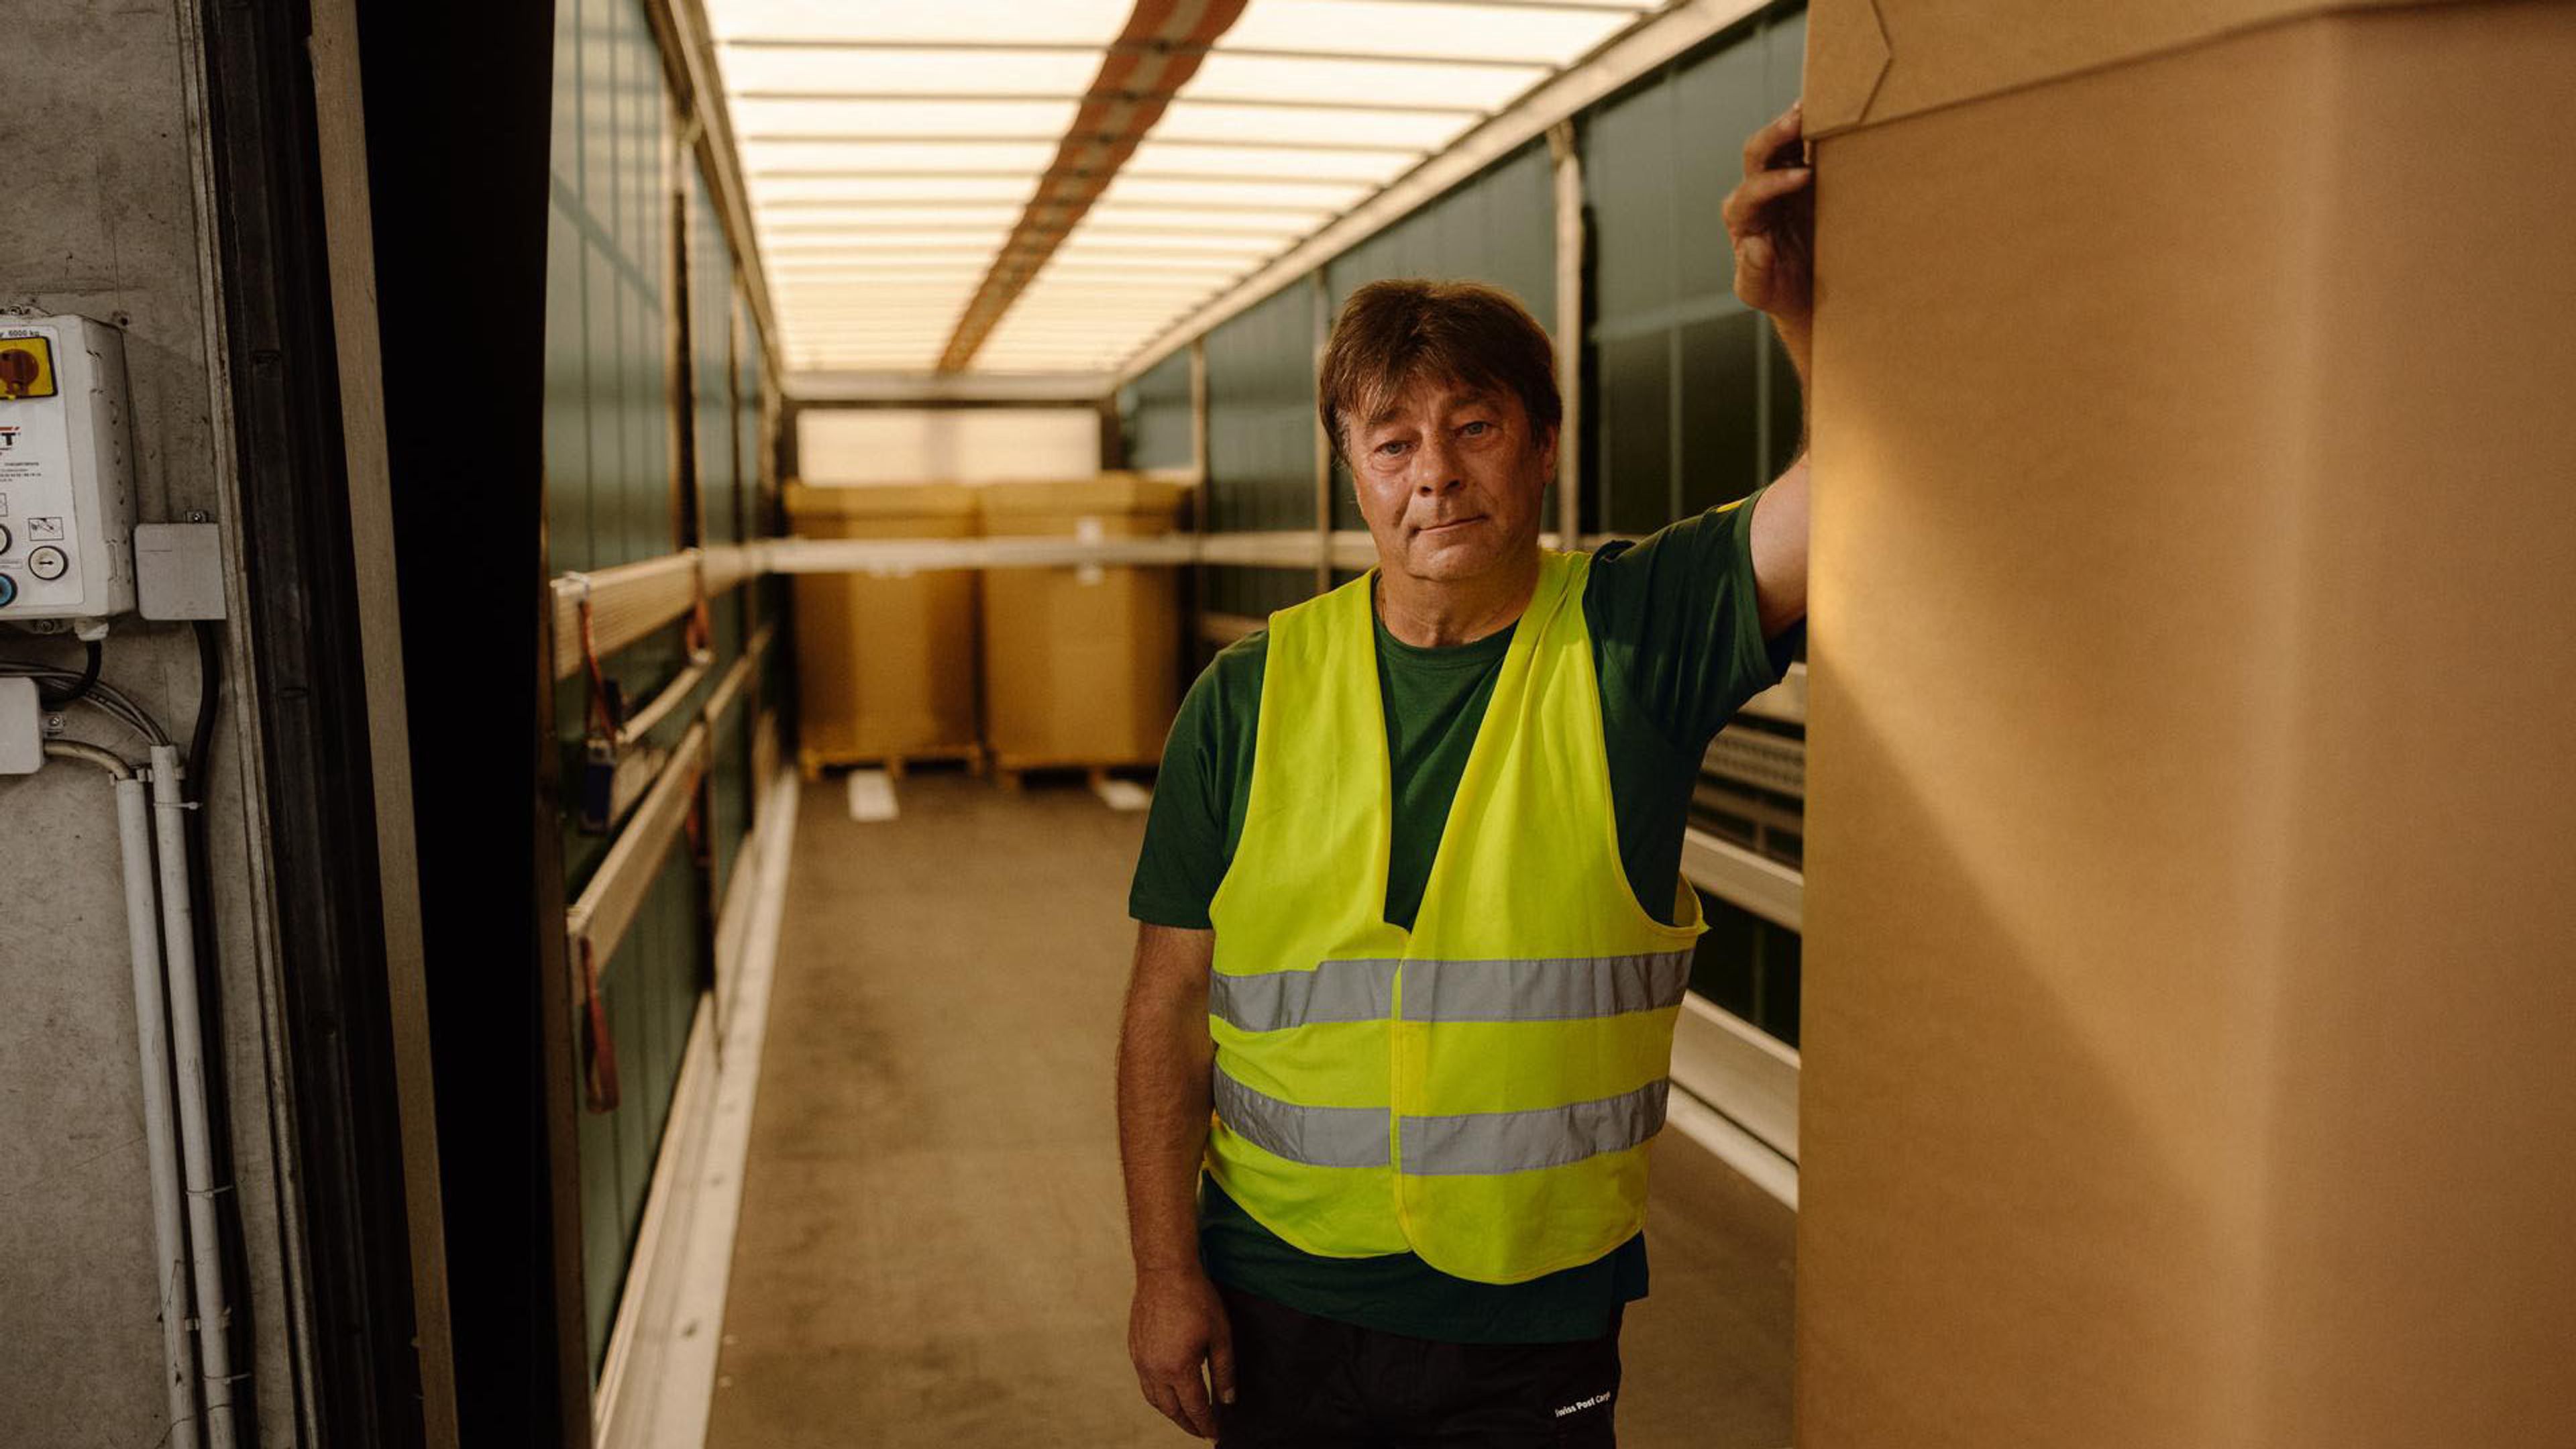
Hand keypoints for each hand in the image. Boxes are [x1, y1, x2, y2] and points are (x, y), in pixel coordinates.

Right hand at [1129, 1266, 1235, 1438]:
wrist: (1164, 1271)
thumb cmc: (1196, 1299)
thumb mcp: (1220, 1335)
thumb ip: (1224, 1371)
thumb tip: (1228, 1400)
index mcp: (1178, 1368)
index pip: (1194, 1407)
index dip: (1206, 1424)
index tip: (1216, 1435)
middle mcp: (1155, 1369)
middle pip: (1171, 1409)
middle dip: (1188, 1424)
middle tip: (1202, 1430)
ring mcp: (1140, 1360)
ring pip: (1154, 1399)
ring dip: (1171, 1412)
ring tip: (1186, 1416)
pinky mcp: (1134, 1349)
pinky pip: (1144, 1382)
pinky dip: (1158, 1395)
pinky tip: (1169, 1391)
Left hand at [1725, 101, 1814, 361]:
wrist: (1805, 292)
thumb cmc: (1779, 291)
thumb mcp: (1761, 292)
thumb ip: (1753, 273)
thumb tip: (1755, 245)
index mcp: (1742, 218)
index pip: (1749, 192)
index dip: (1772, 182)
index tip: (1803, 177)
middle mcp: (1757, 192)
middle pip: (1757, 154)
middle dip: (1775, 135)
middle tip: (1800, 119)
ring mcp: (1781, 179)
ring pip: (1782, 143)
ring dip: (1797, 123)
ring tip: (1818, 104)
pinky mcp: (1806, 174)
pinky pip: (1806, 146)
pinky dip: (1816, 129)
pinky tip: (1833, 113)